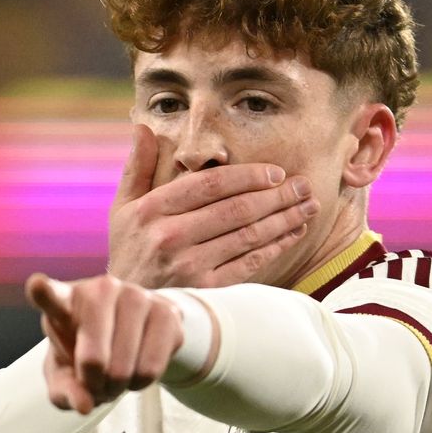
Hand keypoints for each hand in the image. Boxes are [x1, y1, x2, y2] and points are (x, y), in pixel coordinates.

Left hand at [25, 273, 184, 413]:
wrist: (130, 334)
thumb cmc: (85, 353)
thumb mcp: (65, 376)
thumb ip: (65, 391)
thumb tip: (84, 405)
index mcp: (64, 300)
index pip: (51, 295)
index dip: (44, 292)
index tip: (37, 286)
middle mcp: (101, 289)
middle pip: (94, 360)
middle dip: (94, 384)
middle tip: (95, 381)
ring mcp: (136, 295)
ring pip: (125, 368)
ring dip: (119, 387)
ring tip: (115, 375)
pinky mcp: (167, 311)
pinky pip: (151, 368)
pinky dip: (140, 383)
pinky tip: (136, 369)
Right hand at [107, 124, 319, 288]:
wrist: (132, 305)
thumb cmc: (129, 252)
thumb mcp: (122, 209)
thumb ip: (137, 168)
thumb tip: (142, 127)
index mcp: (151, 210)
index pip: (209, 184)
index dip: (247, 176)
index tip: (275, 172)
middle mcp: (169, 236)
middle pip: (235, 208)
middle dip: (276, 195)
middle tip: (304, 186)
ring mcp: (189, 265)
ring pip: (248, 235)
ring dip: (284, 218)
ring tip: (308, 206)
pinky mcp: (206, 289)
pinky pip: (249, 262)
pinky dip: (275, 246)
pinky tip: (293, 233)